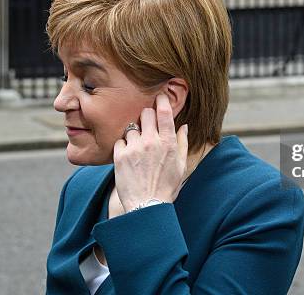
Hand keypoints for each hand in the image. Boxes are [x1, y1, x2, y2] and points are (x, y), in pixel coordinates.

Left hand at [112, 93, 188, 213]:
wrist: (146, 207)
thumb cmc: (166, 187)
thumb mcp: (181, 165)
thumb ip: (182, 143)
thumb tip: (184, 126)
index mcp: (168, 142)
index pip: (164, 112)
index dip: (162, 101)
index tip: (159, 97)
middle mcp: (151, 141)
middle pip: (145, 113)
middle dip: (146, 115)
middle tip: (147, 123)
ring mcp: (134, 148)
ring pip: (132, 127)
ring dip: (135, 134)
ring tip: (138, 149)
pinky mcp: (119, 155)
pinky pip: (120, 141)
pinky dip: (123, 146)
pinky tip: (129, 157)